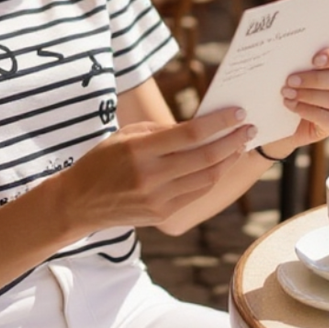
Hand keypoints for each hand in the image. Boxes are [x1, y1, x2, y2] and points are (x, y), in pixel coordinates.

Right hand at [59, 107, 253, 228]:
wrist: (79, 202)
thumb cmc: (103, 160)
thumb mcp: (126, 135)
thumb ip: (163, 130)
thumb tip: (199, 127)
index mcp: (140, 150)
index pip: (190, 134)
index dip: (219, 123)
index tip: (238, 112)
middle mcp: (151, 176)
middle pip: (205, 157)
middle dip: (233, 141)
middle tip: (249, 128)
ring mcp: (158, 199)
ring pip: (206, 177)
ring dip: (228, 160)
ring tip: (240, 144)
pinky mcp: (162, 215)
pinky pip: (197, 193)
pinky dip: (213, 177)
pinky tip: (221, 164)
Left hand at [262, 44, 328, 159]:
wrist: (276, 115)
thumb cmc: (282, 84)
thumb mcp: (286, 69)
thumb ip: (293, 60)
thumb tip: (286, 51)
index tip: (314, 60)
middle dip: (315, 79)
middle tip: (290, 80)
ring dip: (309, 95)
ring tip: (287, 93)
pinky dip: (308, 111)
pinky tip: (291, 106)